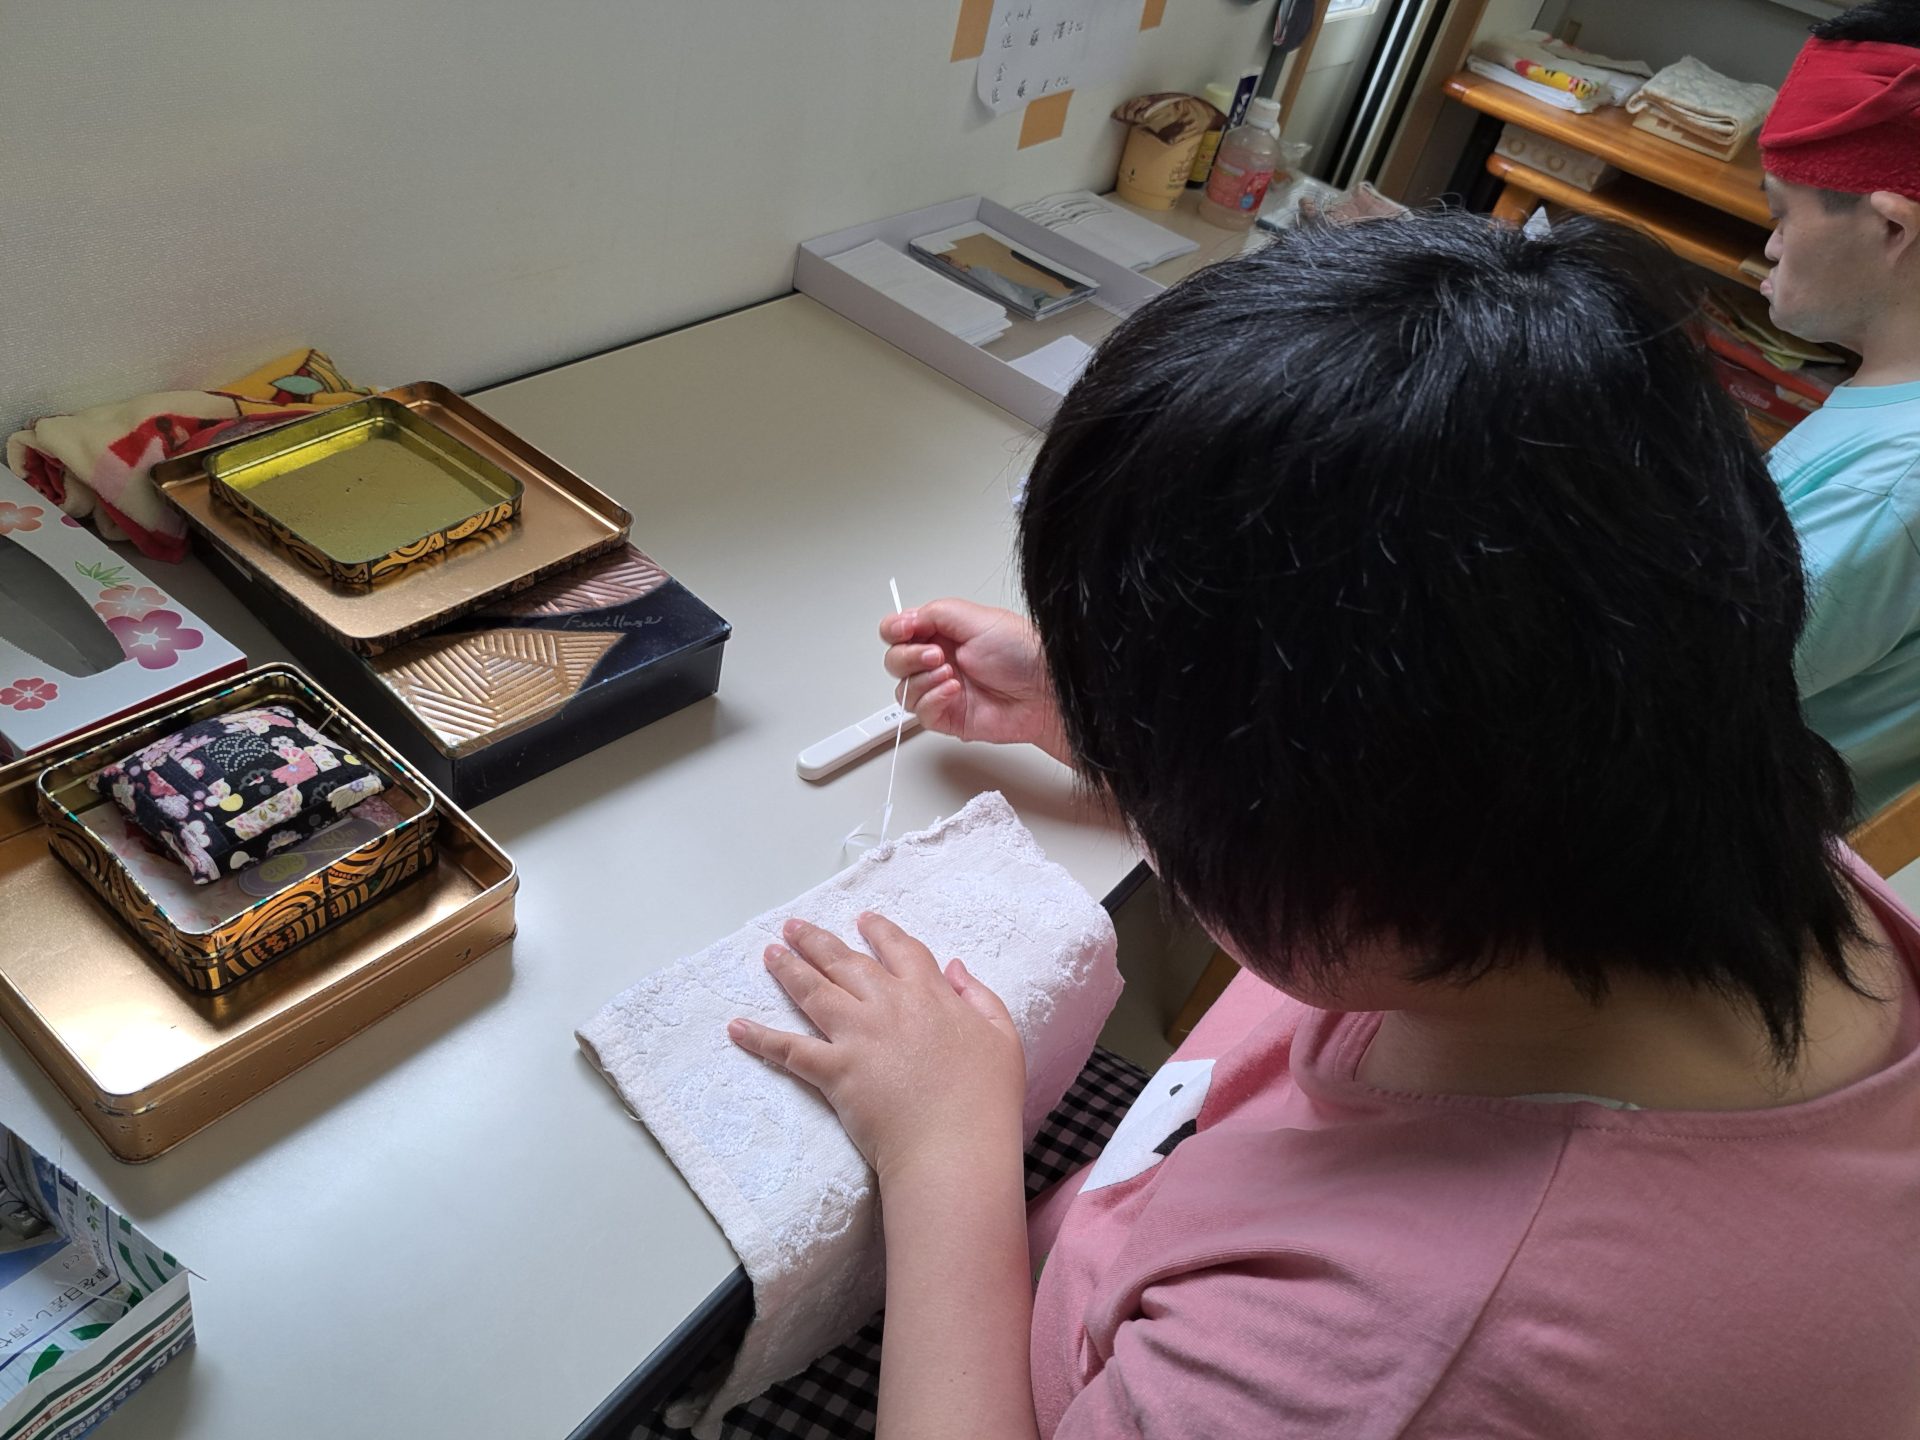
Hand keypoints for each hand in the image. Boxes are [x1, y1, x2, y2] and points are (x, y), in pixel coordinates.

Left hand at [728, 913, 1027, 1183]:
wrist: (955, 1145)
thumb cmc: (986, 1099)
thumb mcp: (1002, 1037)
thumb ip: (980, 996)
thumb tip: (955, 967)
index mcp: (930, 995)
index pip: (900, 950)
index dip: (880, 932)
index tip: (863, 920)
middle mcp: (888, 1005)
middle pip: (846, 961)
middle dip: (818, 941)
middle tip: (794, 927)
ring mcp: (858, 1035)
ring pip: (814, 991)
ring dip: (788, 968)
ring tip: (769, 953)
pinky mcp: (835, 1071)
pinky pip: (788, 1049)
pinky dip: (759, 1037)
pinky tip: (736, 1026)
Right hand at [880, 599, 1069, 763]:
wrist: (1045, 691)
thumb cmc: (1023, 652)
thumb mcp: (975, 617)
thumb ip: (933, 613)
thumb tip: (903, 619)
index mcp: (944, 632)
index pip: (899, 631)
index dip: (894, 630)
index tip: (906, 630)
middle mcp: (940, 660)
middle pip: (895, 661)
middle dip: (908, 657)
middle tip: (935, 655)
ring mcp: (943, 690)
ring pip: (904, 690)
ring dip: (921, 680)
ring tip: (949, 673)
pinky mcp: (949, 717)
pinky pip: (921, 714)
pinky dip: (932, 700)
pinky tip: (953, 691)